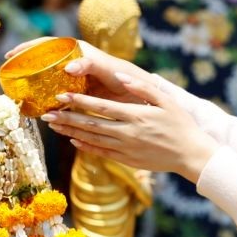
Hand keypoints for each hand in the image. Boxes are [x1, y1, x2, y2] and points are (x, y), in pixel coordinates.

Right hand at [5, 38, 155, 102]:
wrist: (140, 97)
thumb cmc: (126, 77)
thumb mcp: (108, 68)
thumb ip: (89, 64)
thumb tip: (67, 67)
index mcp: (79, 52)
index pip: (48, 45)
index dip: (29, 48)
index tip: (12, 55)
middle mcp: (74, 65)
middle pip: (44, 64)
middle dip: (26, 69)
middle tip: (9, 77)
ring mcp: (74, 81)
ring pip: (48, 83)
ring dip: (35, 89)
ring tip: (20, 96)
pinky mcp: (78, 97)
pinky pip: (58, 99)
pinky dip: (48, 105)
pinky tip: (41, 112)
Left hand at [42, 72, 218, 182]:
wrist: (190, 154)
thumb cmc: (180, 124)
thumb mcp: (166, 101)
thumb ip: (142, 88)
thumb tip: (120, 76)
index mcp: (136, 116)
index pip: (101, 107)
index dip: (79, 101)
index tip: (61, 95)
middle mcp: (127, 133)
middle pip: (90, 124)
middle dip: (67, 118)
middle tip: (46, 113)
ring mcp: (126, 148)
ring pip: (92, 139)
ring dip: (71, 132)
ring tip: (54, 125)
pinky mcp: (127, 159)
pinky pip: (101, 152)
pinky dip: (85, 146)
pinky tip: (73, 139)